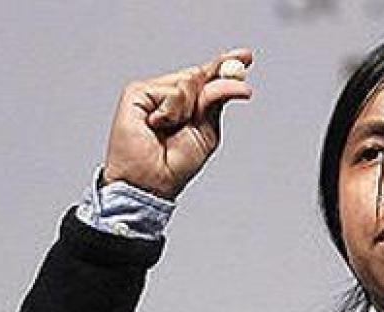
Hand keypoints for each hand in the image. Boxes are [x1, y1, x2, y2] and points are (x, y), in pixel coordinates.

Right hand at [101, 48, 253, 199]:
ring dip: (187, 109)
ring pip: (186, 82)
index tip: (246, 57)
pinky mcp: (137, 94)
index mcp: (186, 106)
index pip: (207, 80)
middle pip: (198, 74)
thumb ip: (215, 102)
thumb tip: (232, 79)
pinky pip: (170, 91)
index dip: (225, 67)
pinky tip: (157, 125)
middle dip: (215, 76)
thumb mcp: (206, 131)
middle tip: (222, 89)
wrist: (150, 182)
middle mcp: (168, 96)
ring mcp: (152, 94)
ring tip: (170, 130)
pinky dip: (171, 111)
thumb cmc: (173, 166)